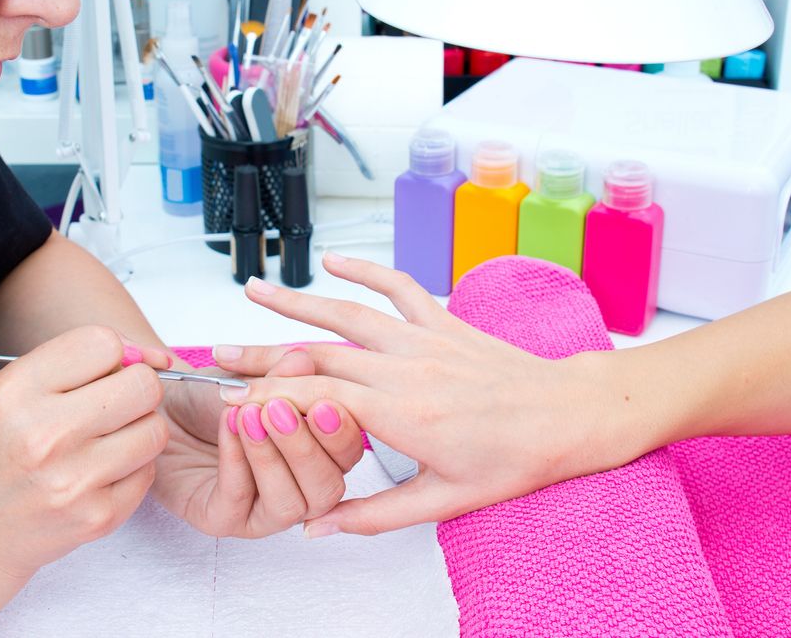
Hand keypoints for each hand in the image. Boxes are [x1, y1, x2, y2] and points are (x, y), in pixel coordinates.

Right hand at [0, 327, 170, 585]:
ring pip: (155, 429)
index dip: (114, 353)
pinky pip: (149, 472)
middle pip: (142, 385)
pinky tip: (102, 471)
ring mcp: (74, 480)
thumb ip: (73, 365)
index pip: (103, 343)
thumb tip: (151, 356)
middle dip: (136, 388)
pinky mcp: (97, 517)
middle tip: (116, 403)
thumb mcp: (9, 394)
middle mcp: (45, 435)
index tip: (107, 369)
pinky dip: (134, 468)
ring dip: (140, 429)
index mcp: (15, 392)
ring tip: (109, 438)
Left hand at [151, 350, 365, 537]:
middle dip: (305, 448)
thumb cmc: (214, 397)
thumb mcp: (251, 376)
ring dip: (271, 457)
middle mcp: (299, 489)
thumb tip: (303, 361)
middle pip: (327, 488)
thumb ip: (280, 374)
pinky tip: (228, 427)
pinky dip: (236, 461)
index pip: (347, 454)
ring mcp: (262, 512)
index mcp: (319, 455)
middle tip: (281, 410)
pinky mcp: (222, 521)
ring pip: (288, 504)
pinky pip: (238, 500)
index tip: (323, 404)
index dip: (341, 433)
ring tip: (250, 415)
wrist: (162, 408)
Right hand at [213, 254, 622, 536]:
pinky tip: (334, 262)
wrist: (571, 417)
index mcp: (402, 415)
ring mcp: (424, 339)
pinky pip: (399, 287)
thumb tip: (317, 529)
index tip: (228, 402)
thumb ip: (374, 515)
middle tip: (219, 356)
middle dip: (262, 356)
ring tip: (253, 291)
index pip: (315, 400)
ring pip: (348, 314)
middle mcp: (406, 368)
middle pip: (318, 354)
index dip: (266, 399)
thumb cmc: (515, 462)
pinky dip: (366, 271)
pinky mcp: (443, 322)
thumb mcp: (444, 503)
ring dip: (297, 302)